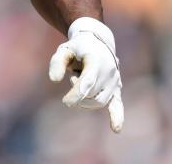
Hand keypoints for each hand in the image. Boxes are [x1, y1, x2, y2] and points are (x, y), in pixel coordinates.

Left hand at [49, 17, 123, 132]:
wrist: (97, 42)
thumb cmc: (77, 48)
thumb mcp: (64, 50)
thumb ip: (57, 63)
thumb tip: (54, 80)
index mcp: (96, 59)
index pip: (88, 83)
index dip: (76, 94)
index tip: (66, 102)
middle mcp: (109, 71)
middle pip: (92, 94)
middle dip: (78, 93)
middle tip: (73, 78)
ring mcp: (114, 81)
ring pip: (100, 101)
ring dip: (86, 99)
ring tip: (82, 84)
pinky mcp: (117, 89)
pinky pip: (117, 104)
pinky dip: (117, 116)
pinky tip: (115, 129)